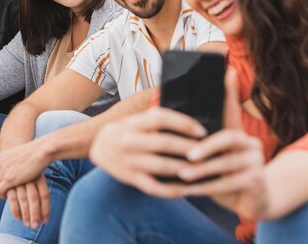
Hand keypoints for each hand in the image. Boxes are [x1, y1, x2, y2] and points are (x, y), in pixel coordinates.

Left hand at [0, 140, 51, 196]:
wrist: (41, 150)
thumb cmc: (34, 151)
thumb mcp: (16, 150)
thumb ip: (5, 155)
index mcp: (1, 157)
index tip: (5, 185)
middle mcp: (0, 163)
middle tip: (7, 192)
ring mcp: (4, 171)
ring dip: (0, 192)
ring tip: (9, 195)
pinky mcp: (10, 179)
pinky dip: (3, 195)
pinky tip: (11, 196)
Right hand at [5, 175, 49, 228]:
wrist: (15, 157)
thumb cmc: (27, 170)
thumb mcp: (37, 175)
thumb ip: (40, 190)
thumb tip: (45, 214)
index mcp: (39, 176)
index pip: (44, 194)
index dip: (46, 209)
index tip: (46, 221)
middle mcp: (29, 177)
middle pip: (34, 198)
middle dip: (35, 214)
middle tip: (36, 226)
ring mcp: (18, 179)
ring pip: (23, 199)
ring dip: (25, 214)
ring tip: (28, 225)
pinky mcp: (8, 182)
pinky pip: (12, 198)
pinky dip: (15, 210)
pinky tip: (18, 218)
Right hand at [90, 106, 207, 198]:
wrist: (98, 147)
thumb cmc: (127, 131)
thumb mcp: (137, 119)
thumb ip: (157, 118)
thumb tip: (189, 119)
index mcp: (134, 124)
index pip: (160, 118)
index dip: (183, 123)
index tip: (202, 131)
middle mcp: (130, 141)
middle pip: (164, 143)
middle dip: (189, 147)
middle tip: (209, 152)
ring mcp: (129, 161)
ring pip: (162, 166)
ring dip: (185, 168)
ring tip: (203, 169)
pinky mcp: (130, 178)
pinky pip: (154, 187)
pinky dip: (171, 190)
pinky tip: (187, 189)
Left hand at [174, 67, 268, 217]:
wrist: (255, 199)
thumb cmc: (226, 174)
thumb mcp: (215, 157)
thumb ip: (200, 141)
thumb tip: (170, 125)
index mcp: (238, 133)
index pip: (231, 109)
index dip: (229, 91)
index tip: (226, 71)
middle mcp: (250, 143)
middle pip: (228, 137)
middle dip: (206, 147)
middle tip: (187, 155)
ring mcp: (257, 161)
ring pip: (226, 163)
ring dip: (202, 171)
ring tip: (182, 175)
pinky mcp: (257, 181)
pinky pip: (229, 183)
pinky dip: (207, 187)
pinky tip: (190, 191)